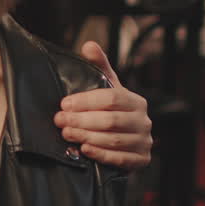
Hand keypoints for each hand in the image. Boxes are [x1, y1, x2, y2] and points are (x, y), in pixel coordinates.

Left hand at [55, 42, 152, 169]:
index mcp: (135, 101)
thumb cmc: (111, 111)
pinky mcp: (142, 160)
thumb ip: (99, 67)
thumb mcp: (106, 88)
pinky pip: (121, 159)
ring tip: (66, 134)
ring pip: (114, 140)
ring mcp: (145, 142)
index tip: (64, 104)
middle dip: (81, 120)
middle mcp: (143, 121)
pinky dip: (101, 154)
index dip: (86, 101)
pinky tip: (85, 149)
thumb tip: (89, 45)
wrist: (126, 140)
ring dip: (87, 137)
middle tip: (60, 120)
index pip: (111, 98)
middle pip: (111, 120)